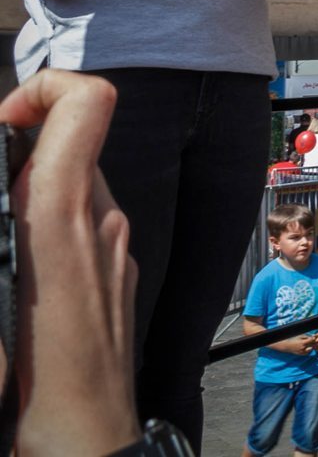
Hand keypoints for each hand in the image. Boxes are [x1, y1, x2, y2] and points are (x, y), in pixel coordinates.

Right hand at [0, 70, 141, 455]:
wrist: (83, 447)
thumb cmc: (36, 385)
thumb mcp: (0, 284)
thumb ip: (10, 214)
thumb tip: (11, 189)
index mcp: (65, 215)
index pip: (89, 102)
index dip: (43, 89)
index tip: (0, 119)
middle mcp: (100, 222)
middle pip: (69, 146)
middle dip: (15, 154)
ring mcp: (113, 251)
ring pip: (70, 191)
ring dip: (27, 199)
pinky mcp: (113, 280)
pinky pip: (78, 233)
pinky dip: (43, 236)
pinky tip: (10, 275)